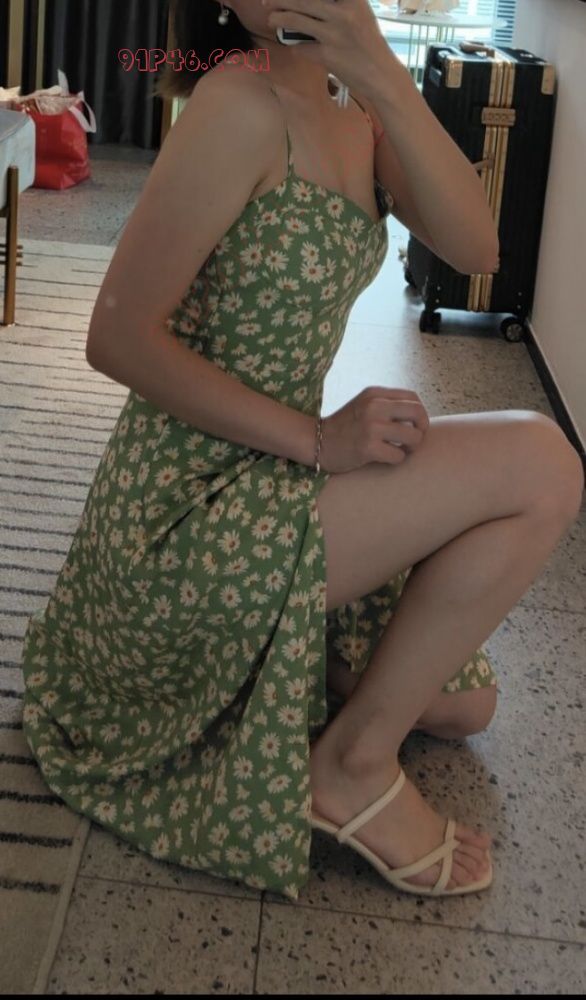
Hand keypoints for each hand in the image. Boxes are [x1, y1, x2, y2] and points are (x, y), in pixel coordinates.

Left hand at [263, 0, 394, 96]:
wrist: (381, 75)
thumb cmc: (369, 43)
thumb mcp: (360, 13)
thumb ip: (339, 4)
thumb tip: (308, 4)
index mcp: (353, 0)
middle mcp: (343, 13)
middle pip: (303, 0)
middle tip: (266, 0)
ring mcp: (334, 34)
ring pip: (297, 20)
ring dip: (279, 18)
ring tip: (271, 18)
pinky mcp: (327, 56)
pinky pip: (302, 47)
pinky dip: (296, 47)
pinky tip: (296, 47)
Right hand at [319, 385, 429, 473]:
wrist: (316, 442)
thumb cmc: (344, 427)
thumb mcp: (364, 405)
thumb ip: (386, 405)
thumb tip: (418, 417)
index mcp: (375, 394)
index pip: (413, 398)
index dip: (420, 413)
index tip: (414, 425)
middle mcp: (375, 406)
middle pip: (418, 413)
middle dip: (422, 429)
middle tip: (414, 440)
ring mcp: (372, 427)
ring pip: (413, 437)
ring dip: (411, 447)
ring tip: (401, 450)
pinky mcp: (368, 447)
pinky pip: (399, 455)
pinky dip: (397, 459)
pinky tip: (387, 458)